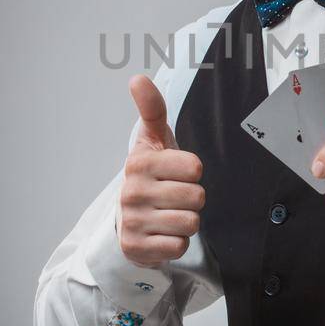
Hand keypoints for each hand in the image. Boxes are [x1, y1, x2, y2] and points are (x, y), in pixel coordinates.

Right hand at [116, 75, 205, 266]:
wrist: (127, 220)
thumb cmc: (150, 176)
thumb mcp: (152, 141)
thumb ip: (151, 109)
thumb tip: (137, 78)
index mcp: (139, 163)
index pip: (195, 168)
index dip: (193, 173)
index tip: (177, 173)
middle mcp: (132, 192)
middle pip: (197, 197)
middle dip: (192, 199)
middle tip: (174, 197)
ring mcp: (132, 221)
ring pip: (190, 223)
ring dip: (187, 221)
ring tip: (170, 214)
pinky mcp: (136, 248)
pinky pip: (179, 246)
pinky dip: (177, 242)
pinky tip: (163, 233)